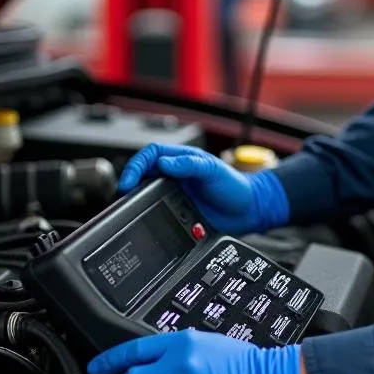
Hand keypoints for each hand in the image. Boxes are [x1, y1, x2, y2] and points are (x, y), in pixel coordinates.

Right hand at [117, 144, 288, 234]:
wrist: (249, 212)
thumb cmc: (236, 185)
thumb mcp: (214, 170)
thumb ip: (190, 164)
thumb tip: (164, 163)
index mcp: (182, 159)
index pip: (151, 155)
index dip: (136, 165)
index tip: (129, 180)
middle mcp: (175, 176)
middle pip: (143, 174)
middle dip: (131, 182)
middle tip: (124, 194)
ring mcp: (175, 195)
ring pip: (147, 195)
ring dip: (138, 200)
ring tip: (131, 206)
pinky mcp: (177, 213)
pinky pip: (157, 214)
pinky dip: (150, 216)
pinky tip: (148, 219)